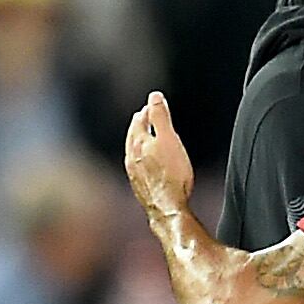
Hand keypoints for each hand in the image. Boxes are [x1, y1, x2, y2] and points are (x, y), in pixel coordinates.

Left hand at [124, 91, 193, 220]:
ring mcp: (134, 174)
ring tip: (142, 139)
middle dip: (139, 125)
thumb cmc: (172, 174)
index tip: (153, 105)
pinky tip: (144, 164)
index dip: (148, 111)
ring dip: (137, 142)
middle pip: (133, 136)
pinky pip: (135, 167)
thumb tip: (154, 96)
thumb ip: (160, 116)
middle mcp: (132, 158)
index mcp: (139, 143)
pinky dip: (139, 159)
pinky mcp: (139, 187)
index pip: (140, 121)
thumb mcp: (169, 139)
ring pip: (132, 152)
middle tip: (144, 117)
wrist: (167, 208)